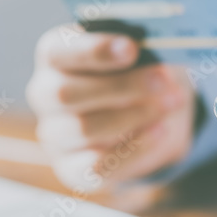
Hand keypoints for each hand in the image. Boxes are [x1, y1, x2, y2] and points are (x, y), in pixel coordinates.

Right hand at [26, 25, 194, 191]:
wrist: (137, 113)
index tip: (132, 49)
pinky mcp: (71, 167)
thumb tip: (159, 51)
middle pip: (68, 94)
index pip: (57, 51)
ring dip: (134, 116)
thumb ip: (136, 48)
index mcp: (52, 55)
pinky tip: (160, 131)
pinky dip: (133, 148)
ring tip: (171, 102)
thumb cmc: (130, 70)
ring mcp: (54, 134)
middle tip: (163, 80)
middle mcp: (44, 94)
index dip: (94, 50)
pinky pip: (96, 165)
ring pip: (84, 129)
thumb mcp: (132, 52)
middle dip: (121, 86)